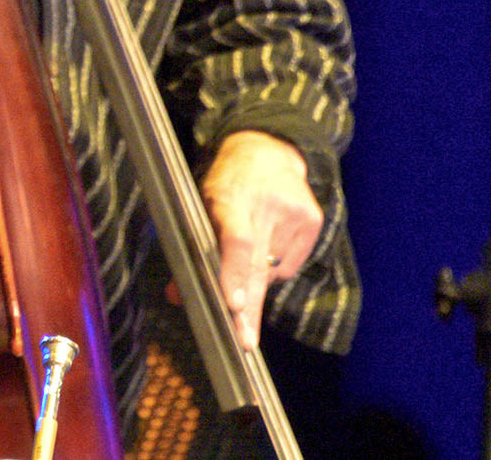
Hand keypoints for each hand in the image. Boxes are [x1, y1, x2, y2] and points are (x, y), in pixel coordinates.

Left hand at [199, 130, 322, 349]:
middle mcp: (268, 204)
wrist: (267, 149)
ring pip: (272, 272)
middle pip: (257, 265)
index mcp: (232, 196)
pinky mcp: (313, 220)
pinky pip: (289, 266)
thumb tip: (176, 294)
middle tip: (243, 342)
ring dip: (256, 277)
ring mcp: (295, 212)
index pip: (236, 240)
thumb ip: (193, 248)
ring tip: (250, 250)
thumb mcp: (202, 205)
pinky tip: (270, 242)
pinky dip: (275, 266)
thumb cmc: (226, 182)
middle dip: (247, 309)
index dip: (233, 274)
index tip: (232, 304)